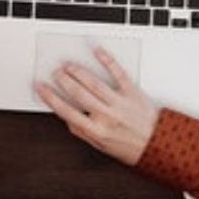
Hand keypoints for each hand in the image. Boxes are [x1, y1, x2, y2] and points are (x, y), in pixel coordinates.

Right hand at [35, 47, 159, 166]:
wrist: (157, 144)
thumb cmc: (130, 146)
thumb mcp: (101, 146)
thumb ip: (83, 132)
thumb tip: (67, 119)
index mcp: (96, 130)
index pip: (67, 111)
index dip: (51, 98)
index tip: (41, 87)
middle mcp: (106, 115)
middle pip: (78, 93)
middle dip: (63, 80)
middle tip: (55, 72)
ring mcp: (119, 102)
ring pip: (94, 83)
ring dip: (78, 71)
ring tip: (69, 65)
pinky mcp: (132, 92)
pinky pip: (118, 73)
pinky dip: (107, 61)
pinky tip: (98, 52)